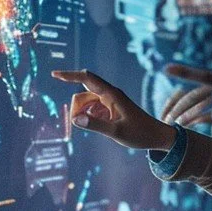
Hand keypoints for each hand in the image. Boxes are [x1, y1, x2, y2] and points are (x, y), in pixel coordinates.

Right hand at [51, 70, 176, 150]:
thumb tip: (74, 119)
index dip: (70, 75)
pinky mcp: (110, 108)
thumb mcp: (116, 132)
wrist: (156, 136)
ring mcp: (109, 101)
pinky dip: (90, 117)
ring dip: (84, 114)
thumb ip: (95, 125)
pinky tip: (102, 126)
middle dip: (77, 107)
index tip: (54, 74)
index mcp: (112, 94)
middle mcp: (110, 94)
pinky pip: (92, 109)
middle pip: (83, 94)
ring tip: (98, 127)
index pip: (87, 78)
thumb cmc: (140, 134)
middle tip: (81, 124)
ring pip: (86, 103)